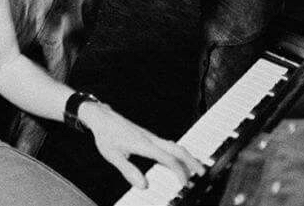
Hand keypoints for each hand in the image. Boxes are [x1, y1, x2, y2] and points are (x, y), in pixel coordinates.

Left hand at [80, 101, 203, 189]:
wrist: (100, 116)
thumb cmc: (105, 135)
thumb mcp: (113, 155)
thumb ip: (128, 171)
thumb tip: (144, 186)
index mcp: (143, 144)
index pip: (167, 158)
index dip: (179, 171)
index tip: (185, 183)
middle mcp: (150, 138)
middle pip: (177, 148)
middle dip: (192, 160)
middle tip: (203, 172)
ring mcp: (149, 136)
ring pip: (174, 145)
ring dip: (186, 156)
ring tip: (195, 168)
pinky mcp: (147, 136)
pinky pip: (167, 144)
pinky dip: (177, 153)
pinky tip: (177, 160)